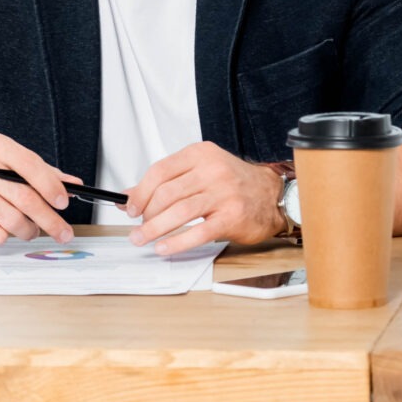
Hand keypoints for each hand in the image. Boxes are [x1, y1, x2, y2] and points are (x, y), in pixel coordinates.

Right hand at [0, 133, 80, 245]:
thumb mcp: (8, 160)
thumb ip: (41, 172)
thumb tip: (72, 185)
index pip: (29, 164)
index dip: (50, 185)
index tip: (63, 201)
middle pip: (25, 198)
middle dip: (50, 219)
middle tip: (63, 232)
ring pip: (13, 221)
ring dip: (29, 230)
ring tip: (31, 229)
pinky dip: (6, 236)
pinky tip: (3, 227)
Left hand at [124, 143, 286, 252]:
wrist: (271, 194)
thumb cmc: (233, 183)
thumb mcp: (199, 172)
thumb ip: (166, 182)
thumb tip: (129, 197)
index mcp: (199, 155)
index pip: (159, 171)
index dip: (140, 192)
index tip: (130, 208)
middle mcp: (212, 171)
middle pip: (166, 193)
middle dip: (146, 214)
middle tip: (138, 227)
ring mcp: (223, 193)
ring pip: (178, 212)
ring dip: (155, 229)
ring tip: (143, 239)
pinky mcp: (232, 217)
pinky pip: (198, 232)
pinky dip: (177, 242)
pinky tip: (164, 247)